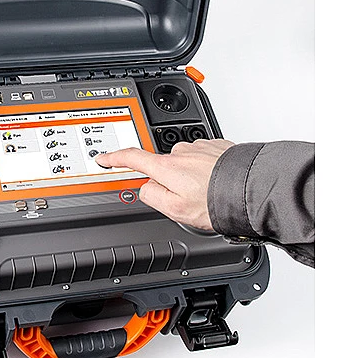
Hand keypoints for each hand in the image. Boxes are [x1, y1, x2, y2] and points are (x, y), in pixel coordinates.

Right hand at [95, 139, 234, 229]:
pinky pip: (203, 158)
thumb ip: (152, 197)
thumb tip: (146, 188)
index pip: (132, 158)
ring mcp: (200, 147)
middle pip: (162, 165)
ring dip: (191, 176)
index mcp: (167, 168)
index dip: (114, 158)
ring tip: (209, 194)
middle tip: (189, 200)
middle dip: (170, 180)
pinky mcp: (217, 146)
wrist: (253, 189)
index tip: (104, 158)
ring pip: (184, 162)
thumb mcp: (176, 211)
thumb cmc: (219, 202)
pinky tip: (218, 183)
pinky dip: (207, 170)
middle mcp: (181, 152)